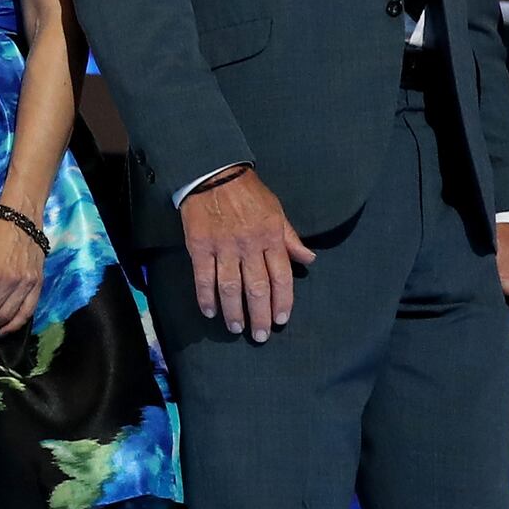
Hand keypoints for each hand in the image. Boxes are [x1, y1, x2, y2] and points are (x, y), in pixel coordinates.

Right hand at [180, 167, 313, 342]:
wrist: (213, 173)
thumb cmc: (248, 193)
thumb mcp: (276, 211)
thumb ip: (290, 238)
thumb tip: (308, 260)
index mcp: (271, 236)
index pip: (281, 276)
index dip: (282, 301)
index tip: (280, 320)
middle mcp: (249, 245)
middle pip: (257, 287)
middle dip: (260, 315)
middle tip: (260, 336)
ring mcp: (223, 247)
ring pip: (231, 287)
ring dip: (234, 312)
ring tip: (237, 328)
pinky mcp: (199, 246)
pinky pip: (204, 277)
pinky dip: (206, 297)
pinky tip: (210, 312)